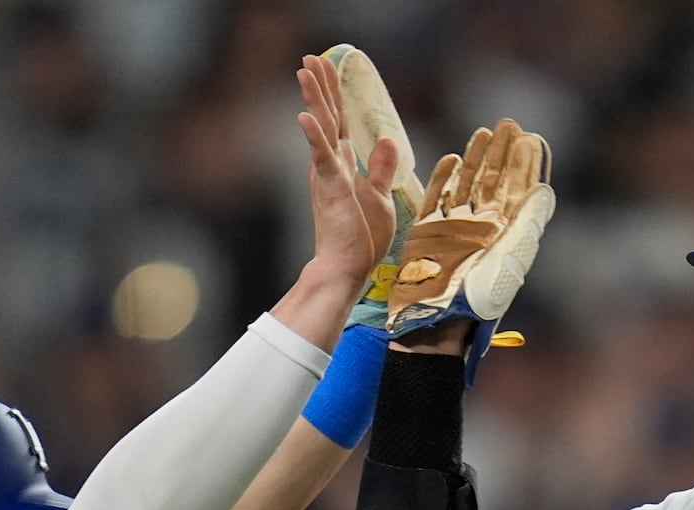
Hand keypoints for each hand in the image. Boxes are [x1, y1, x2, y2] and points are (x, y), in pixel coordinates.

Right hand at [295, 54, 398, 295]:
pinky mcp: (330, 187)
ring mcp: (328, 175)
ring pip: (321, 127)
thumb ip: (381, 168)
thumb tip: (388, 140)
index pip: (338, 122)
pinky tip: (304, 115)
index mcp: (342, 166)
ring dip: (314, 98)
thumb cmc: (361, 239)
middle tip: (311, 57)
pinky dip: (313, 135)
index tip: (328, 67)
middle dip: (320, 85)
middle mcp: (330, 165)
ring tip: (305, 70)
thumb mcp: (380, 197)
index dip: (334, 94)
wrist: (348, 267)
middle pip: (327, 116)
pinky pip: (321, 156)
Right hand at [386, 117, 555, 385]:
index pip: (518, 190)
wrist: (439, 320)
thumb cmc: (480, 296)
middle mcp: (482, 227)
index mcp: (506, 233)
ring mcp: (454, 227)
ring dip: (477, 159)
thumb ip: (528, 222)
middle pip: (494, 181)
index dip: (525, 164)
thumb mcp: (512, 257)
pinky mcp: (428, 231)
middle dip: (502, 153)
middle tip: (508, 124)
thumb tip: (545, 189)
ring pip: (467, 184)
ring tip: (484, 132)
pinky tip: (453, 159)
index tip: (530, 138)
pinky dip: (444, 178)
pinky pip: (437, 198)